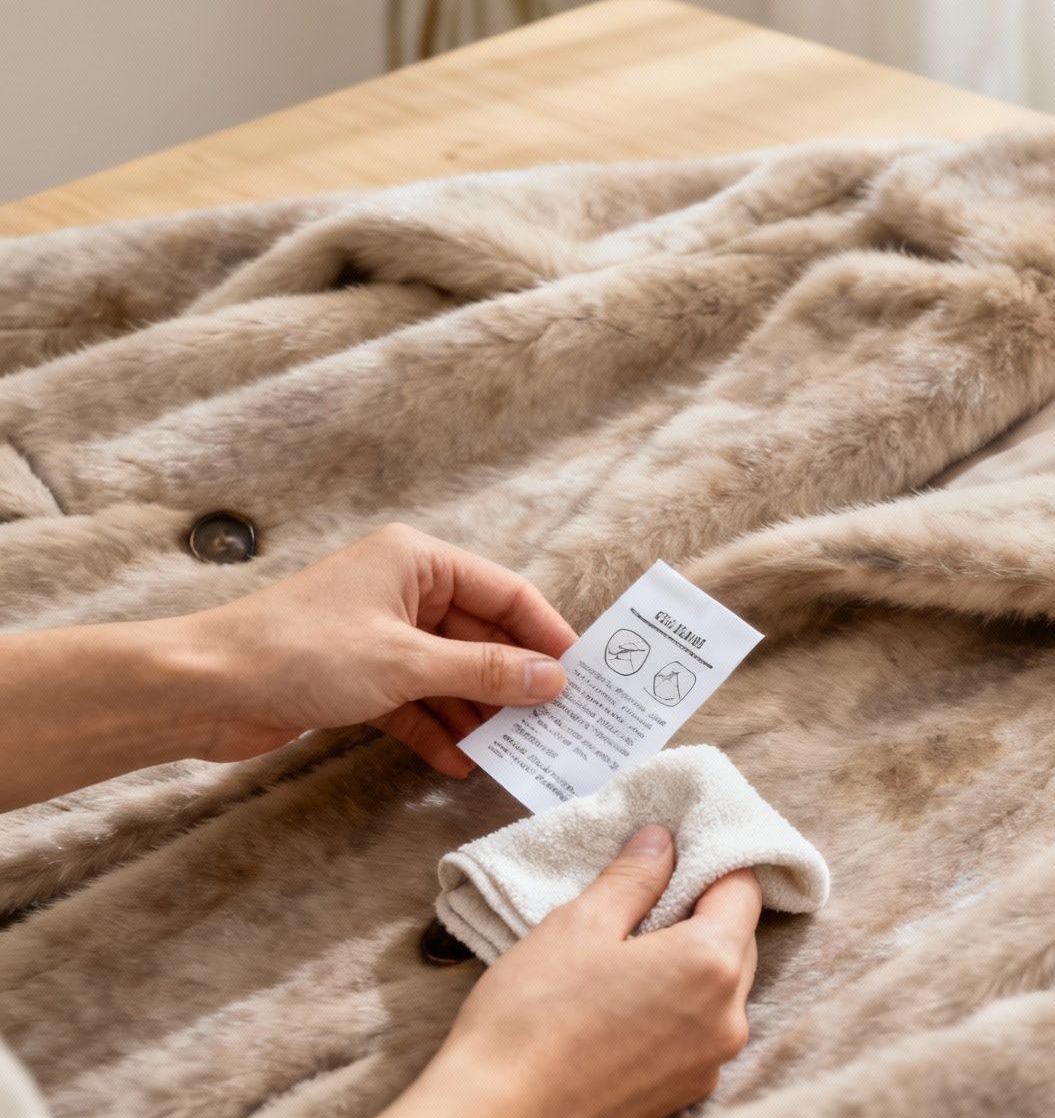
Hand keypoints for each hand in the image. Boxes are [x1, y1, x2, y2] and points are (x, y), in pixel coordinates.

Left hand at [176, 523, 577, 774]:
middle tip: (558, 721)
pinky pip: (416, 702)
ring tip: (515, 751)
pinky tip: (459, 763)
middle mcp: (404, 591)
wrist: (202, 688)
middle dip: (514, 681)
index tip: (582, 676)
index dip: (546, 634)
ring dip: (478, 713)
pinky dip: (437, 729)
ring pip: (451, 674)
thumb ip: (484, 672)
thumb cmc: (299, 652)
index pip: (506, 593)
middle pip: (481, 637)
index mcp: (419, 562)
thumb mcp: (406, 662)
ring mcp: (381, 635)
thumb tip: (552, 680)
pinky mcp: (358, 677)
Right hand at [387, 827, 762, 1117]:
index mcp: (709, 964)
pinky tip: (625, 1004)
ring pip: (721, 989)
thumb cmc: (530, 1020)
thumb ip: (632, 878)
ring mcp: (710, 1063)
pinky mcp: (686, 1093)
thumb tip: (662, 842)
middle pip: (739, 940)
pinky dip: (679, 1008)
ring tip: (628, 954)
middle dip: (702, 913)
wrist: (497, 1117)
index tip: (676, 854)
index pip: (743, 891)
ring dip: (690, 963)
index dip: (712, 863)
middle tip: (645, 900)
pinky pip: (700, 1031)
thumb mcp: (578, 926)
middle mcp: (728, 1018)